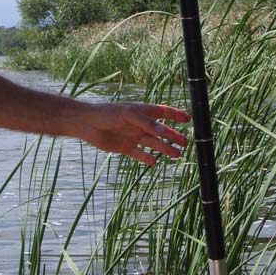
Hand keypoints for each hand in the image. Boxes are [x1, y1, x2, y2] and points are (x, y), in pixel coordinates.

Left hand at [74, 102, 190, 165]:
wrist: (87, 124)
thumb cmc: (107, 113)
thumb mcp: (129, 115)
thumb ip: (147, 123)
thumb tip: (165, 132)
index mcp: (141, 112)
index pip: (162, 112)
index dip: (175, 114)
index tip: (188, 119)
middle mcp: (139, 124)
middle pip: (161, 131)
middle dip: (173, 136)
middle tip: (186, 142)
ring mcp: (132, 136)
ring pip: (153, 143)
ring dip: (164, 148)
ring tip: (176, 155)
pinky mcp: (124, 147)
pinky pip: (139, 154)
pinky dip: (146, 158)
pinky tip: (154, 162)